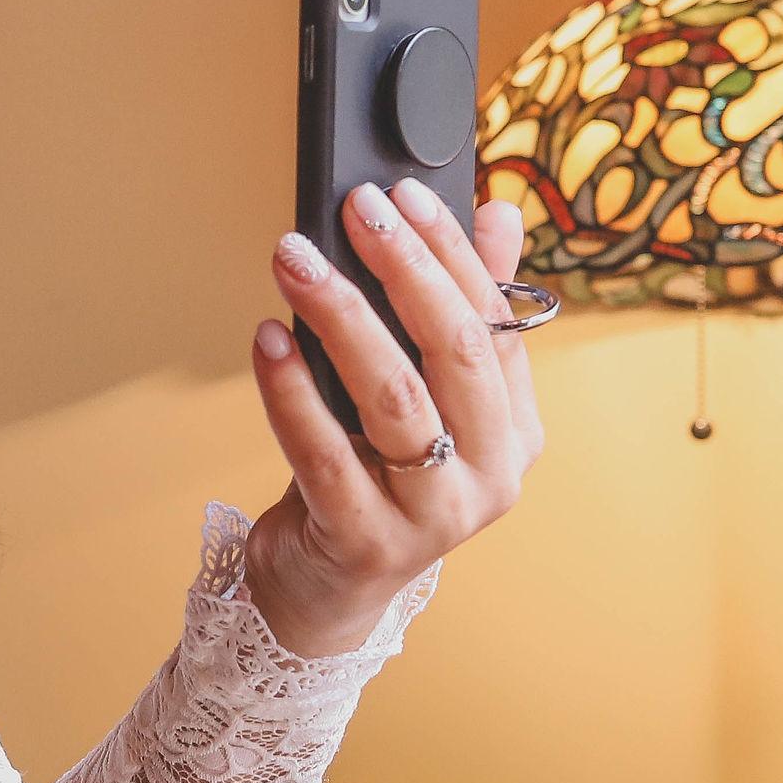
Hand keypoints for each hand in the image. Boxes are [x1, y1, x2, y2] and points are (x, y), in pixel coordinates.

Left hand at [239, 180, 545, 656]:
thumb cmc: (374, 478)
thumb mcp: (425, 396)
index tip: (402, 194)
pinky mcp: (366, 540)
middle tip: (357, 209)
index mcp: (514, 430)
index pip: (492, 323)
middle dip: (404, 268)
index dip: (450, 250)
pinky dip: (291, 389)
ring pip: (395, 398)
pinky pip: (326, 451)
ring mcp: (432, 514)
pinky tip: (268, 338)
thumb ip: (462, 312)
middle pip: (454, 351)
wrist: (325, 588)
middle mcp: (489, 474)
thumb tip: (500, 214)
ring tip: (294, 260)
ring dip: (341, 316)